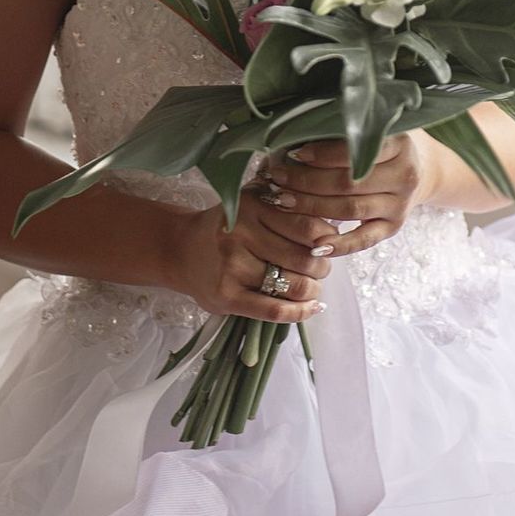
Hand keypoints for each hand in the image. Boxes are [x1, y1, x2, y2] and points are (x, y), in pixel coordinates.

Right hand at [171, 180, 341, 323]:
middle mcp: (241, 234)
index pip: (307, 226)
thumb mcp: (250, 204)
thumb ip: (284, 207)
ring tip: (313, 287)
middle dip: (322, 267)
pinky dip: (300, 312)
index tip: (328, 243)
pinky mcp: (227, 296)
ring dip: (313, 290)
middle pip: (304, 257)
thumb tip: (334, 225)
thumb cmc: (226, 227)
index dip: (326, 239)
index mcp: (251, 206)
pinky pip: (274, 310)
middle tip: (321, 268)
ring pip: (293, 284)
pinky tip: (311, 307)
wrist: (180, 249)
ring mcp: (232, 267)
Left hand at [256, 132, 435, 255]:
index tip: (294, 153)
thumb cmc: (380, 143)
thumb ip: (340, 131)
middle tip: (279, 178)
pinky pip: (364, 240)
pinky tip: (315, 246)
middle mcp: (405, 174)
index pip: (356, 151)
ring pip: (351, 209)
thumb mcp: (369, 128)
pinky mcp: (394, 226)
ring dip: (313, 208)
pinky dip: (339, 245)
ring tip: (284, 202)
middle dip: (307, 182)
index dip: (322, 154)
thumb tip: (293, 137)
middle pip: (349, 182)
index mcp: (399, 143)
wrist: (418, 167)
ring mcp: (401, 203)